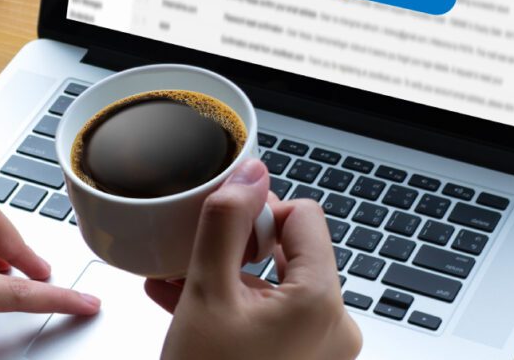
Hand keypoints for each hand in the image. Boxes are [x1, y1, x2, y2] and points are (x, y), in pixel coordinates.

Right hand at [145, 159, 361, 359]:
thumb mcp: (205, 293)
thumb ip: (226, 223)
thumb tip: (250, 172)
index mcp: (322, 301)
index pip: (304, 215)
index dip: (258, 213)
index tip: (222, 232)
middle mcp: (334, 327)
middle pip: (290, 250)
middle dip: (236, 249)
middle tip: (194, 259)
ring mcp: (321, 352)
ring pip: (275, 286)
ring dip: (228, 278)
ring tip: (179, 283)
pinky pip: (274, 318)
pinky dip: (237, 308)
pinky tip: (190, 307)